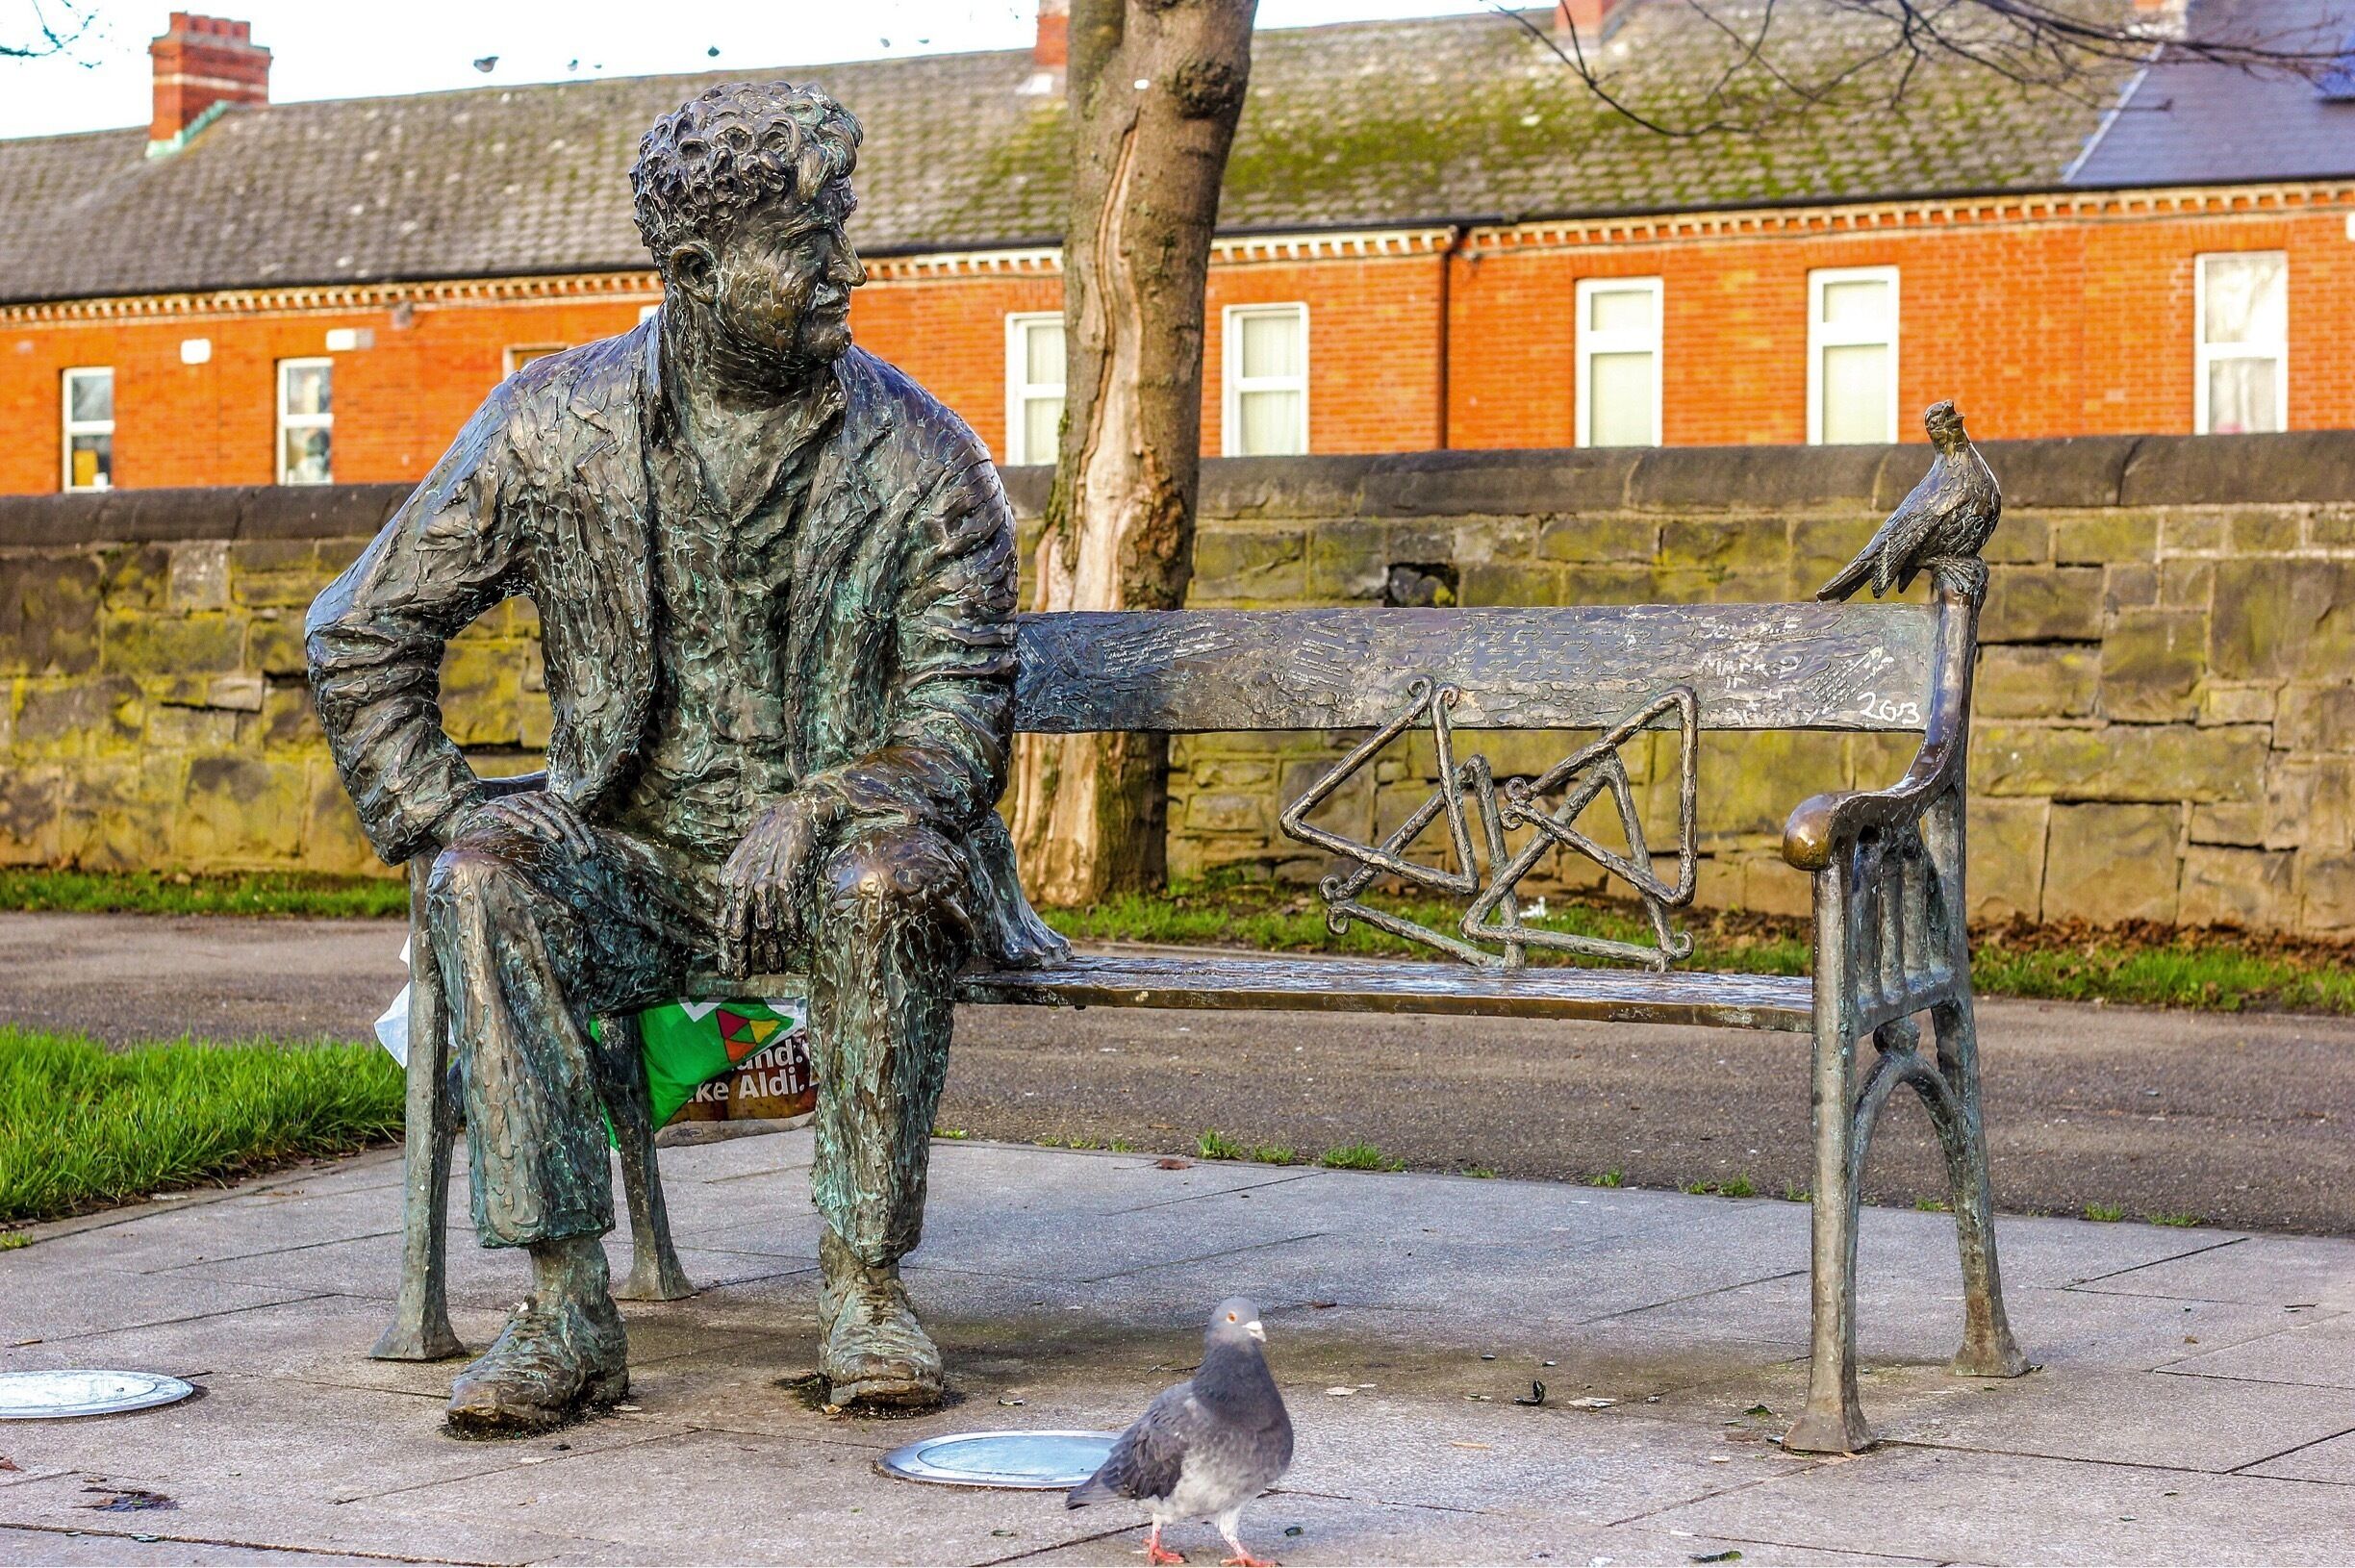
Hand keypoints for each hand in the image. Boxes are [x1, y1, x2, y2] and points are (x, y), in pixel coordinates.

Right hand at [442, 789, 595, 859]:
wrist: (474, 819)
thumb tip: (586, 849)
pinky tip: (530, 831)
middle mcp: (530, 798)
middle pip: (556, 813)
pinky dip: (520, 821)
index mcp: (545, 800)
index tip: (595, 852)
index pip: (570, 814)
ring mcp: (512, 801)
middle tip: (583, 853)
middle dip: (572, 834)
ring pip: (534, 811)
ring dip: (547, 825)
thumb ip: (558, 832)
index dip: (584, 832)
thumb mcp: (537, 829)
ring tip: (559, 839)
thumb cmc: (511, 828)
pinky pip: (508, 813)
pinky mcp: (493, 808)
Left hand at [719, 794, 826, 977]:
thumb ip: (737, 888)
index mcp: (729, 879)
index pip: (723, 922)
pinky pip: (788, 912)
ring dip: (772, 949)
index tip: (727, 968)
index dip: (725, 948)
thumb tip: (730, 920)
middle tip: (743, 976)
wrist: (794, 813)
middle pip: (740, 929)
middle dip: (741, 956)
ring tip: (776, 965)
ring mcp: (764, 881)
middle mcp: (743, 882)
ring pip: (766, 925)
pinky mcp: (785, 879)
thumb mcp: (744, 861)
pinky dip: (793, 928)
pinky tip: (797, 940)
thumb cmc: (770, 839)